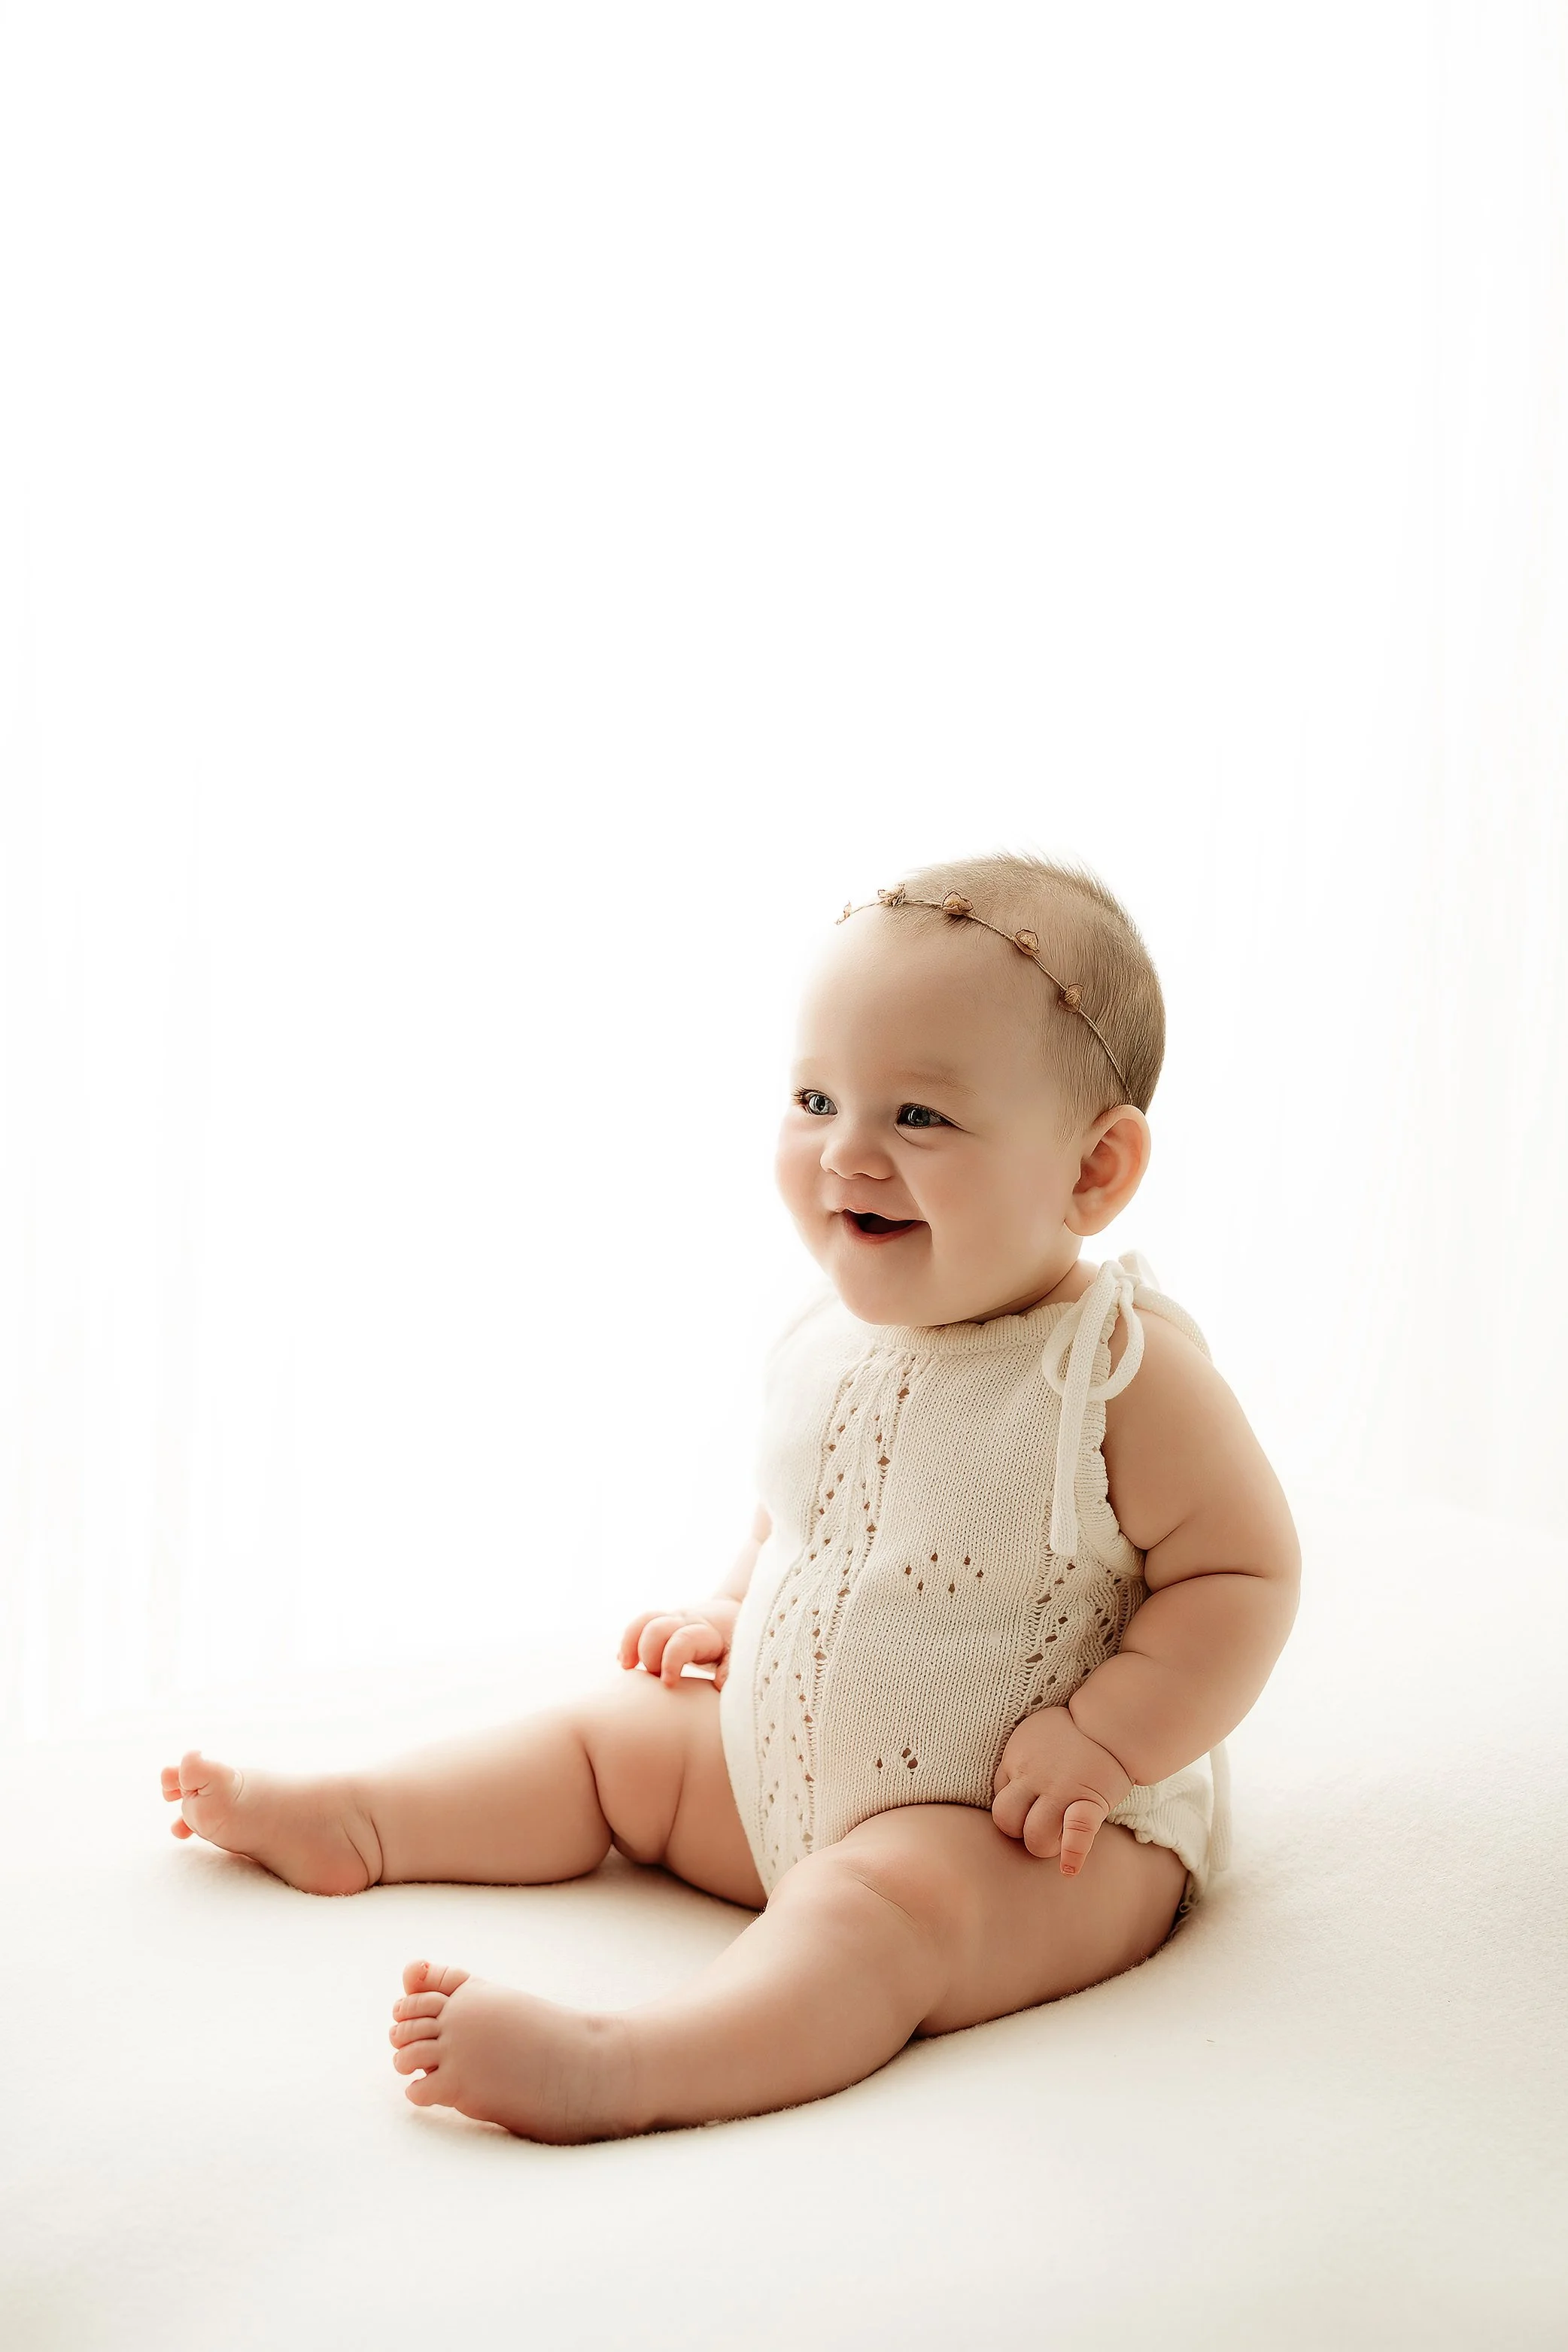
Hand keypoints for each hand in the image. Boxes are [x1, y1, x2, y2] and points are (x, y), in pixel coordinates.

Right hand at [617, 1596, 739, 1688]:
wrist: (732, 1614)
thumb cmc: (735, 1642)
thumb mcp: (740, 1654)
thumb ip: (732, 1667)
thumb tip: (719, 1682)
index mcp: (707, 1632)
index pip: (684, 1640)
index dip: (671, 1660)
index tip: (667, 1683)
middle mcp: (687, 1621)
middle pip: (658, 1627)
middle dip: (649, 1653)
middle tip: (653, 1676)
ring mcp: (672, 1619)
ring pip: (645, 1620)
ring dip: (631, 1643)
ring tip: (626, 1667)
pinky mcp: (662, 1622)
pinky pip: (639, 1624)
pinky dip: (628, 1641)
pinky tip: (625, 1662)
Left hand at [991, 1705, 1133, 1875]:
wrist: (1111, 1724)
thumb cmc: (1072, 1730)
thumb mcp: (1033, 1733)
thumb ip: (1021, 1757)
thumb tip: (1012, 1783)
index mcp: (1017, 1758)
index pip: (1000, 1797)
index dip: (1016, 1806)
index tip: (1032, 1803)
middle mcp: (1033, 1776)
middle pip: (1006, 1821)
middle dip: (1019, 1831)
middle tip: (1041, 1825)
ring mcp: (1060, 1790)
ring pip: (1035, 1836)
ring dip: (1044, 1846)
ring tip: (1058, 1840)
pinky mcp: (1089, 1803)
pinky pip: (1077, 1833)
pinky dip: (1073, 1854)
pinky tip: (1069, 1868)